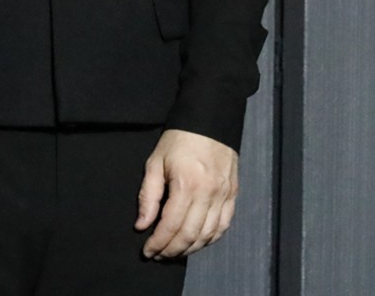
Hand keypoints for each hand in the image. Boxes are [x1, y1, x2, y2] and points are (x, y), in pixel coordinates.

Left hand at [134, 128, 237, 258]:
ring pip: (208, 235)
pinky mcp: (233, 194)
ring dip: (191, 248)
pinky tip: (198, 242)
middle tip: (159, 255)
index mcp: (186, 185)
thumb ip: (148, 196)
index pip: (171, 226)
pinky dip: (210, 239)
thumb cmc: (179, 140)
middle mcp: (208, 193)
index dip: (158, 243)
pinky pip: (224, 225)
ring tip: (175, 251)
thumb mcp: (155, 162)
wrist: (210, 120)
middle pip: (190, 235)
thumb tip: (142, 226)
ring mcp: (224, 195)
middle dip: (172, 251)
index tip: (147, 251)